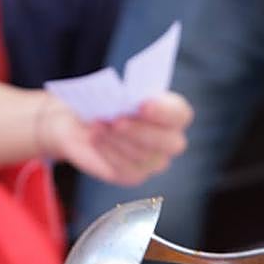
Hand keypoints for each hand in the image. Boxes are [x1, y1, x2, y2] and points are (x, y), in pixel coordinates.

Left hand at [39, 92, 192, 185]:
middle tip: (117, 121)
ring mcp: (154, 162)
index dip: (164, 111)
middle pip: (170, 143)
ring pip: (144, 156)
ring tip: (97, 124)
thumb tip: (119, 101)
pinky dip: (109, 153)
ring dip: (119, 140)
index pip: (179, 114)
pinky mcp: (134, 175)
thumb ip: (121, 94)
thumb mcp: (109, 87)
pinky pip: (127, 170)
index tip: (142, 104)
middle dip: (141, 131)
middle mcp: (170, 140)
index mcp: (172, 112)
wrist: (83, 121)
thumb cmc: (104, 98)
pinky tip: (95, 138)